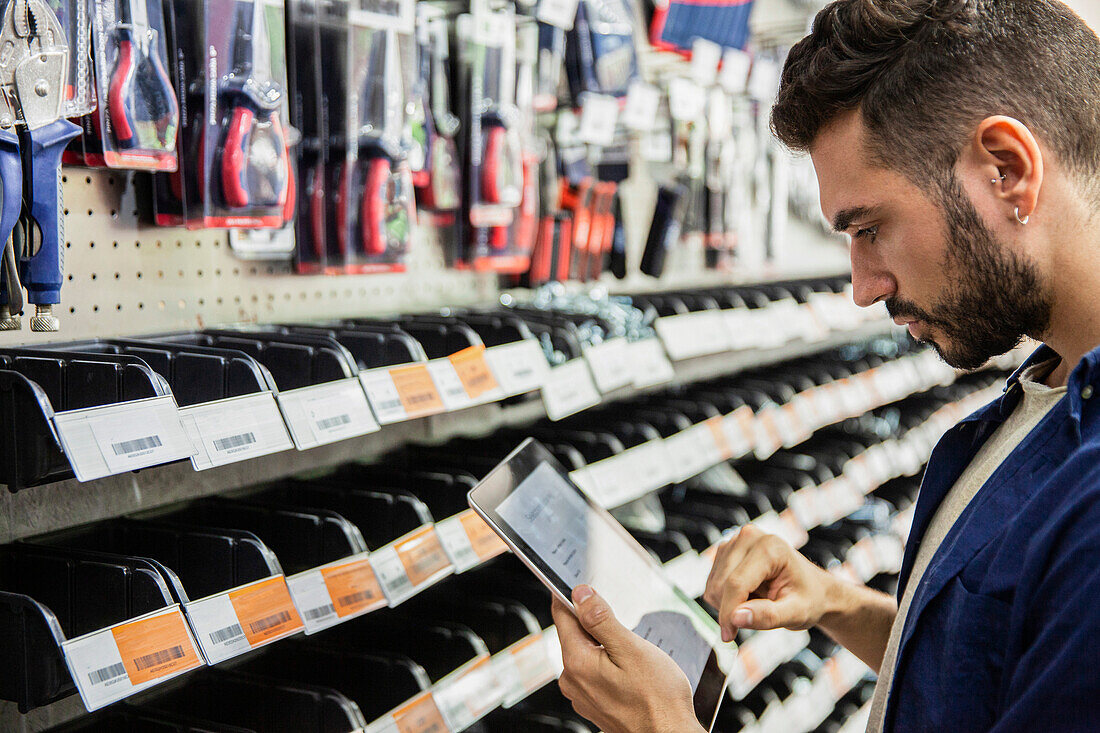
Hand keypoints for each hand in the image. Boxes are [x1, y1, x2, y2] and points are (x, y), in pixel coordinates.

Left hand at [551, 585, 705, 732]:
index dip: (572, 595)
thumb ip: (601, 619)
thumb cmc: (657, 699)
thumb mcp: (631, 648)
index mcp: (577, 662)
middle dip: (593, 622)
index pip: (562, 615)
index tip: (583, 584)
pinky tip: (629, 670)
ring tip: (630, 651)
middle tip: (621, 622)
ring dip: (603, 645)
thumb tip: (580, 594)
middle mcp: (573, 680)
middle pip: (574, 633)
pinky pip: (593, 672)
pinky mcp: (594, 703)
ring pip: (585, 653)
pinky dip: (607, 663)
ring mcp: (582, 695)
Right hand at [703, 525, 838, 640]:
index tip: (728, 636)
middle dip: (732, 609)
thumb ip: (768, 616)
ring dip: (729, 604)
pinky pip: (713, 583)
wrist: (812, 589)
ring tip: (757, 602)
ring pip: (714, 585)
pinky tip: (748, 596)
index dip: (728, 613)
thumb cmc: (809, 598)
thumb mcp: (796, 613)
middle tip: (759, 616)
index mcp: (770, 548)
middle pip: (722, 584)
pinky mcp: (726, 551)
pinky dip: (725, 598)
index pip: (736, 583)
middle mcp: (749, 537)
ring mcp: (735, 542)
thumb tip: (736, 618)